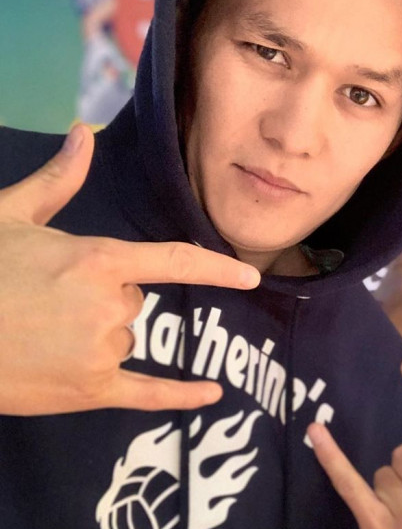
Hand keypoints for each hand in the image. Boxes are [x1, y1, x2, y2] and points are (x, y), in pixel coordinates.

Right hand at [0, 124, 259, 414]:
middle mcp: (109, 306)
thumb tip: (83, 133)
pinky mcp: (90, 390)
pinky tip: (211, 394)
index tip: (251, 276)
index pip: (172, 261)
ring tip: (42, 333)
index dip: (216, 268)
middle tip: (48, 302)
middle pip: (134, 301)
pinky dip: (181, 395)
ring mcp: (101, 351)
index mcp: (96, 260)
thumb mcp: (10, 215)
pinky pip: (148, 393)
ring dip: (96, 337)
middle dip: (102, 299)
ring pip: (125, 339)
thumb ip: (58, 180)